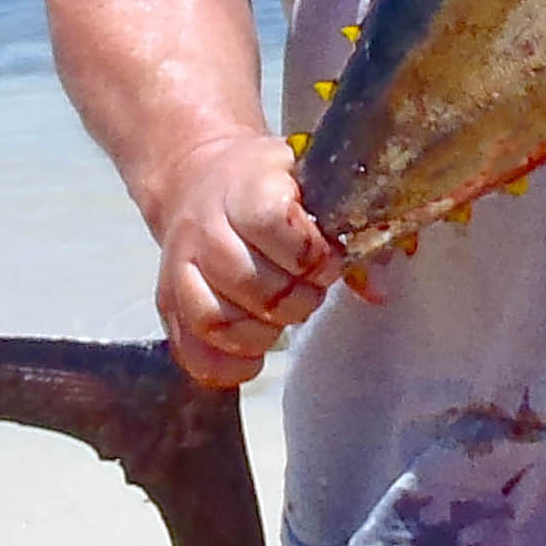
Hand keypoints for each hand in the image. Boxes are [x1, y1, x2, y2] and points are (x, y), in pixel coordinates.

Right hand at [151, 133, 343, 385]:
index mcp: (244, 186)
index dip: (310, 251)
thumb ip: (345, 226)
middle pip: (247, 280)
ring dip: (264, 334)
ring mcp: (180, 267)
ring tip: (285, 317)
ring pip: (215, 320)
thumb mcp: (309, 181)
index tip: (330, 257)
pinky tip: (255, 356)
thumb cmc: (268, 184)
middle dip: (295, 298)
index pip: (270, 221)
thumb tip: (378, 290)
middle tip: (312, 290)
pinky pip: (190, 350)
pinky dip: (226, 366)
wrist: (202, 179)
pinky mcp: (168, 302)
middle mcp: (204, 227)